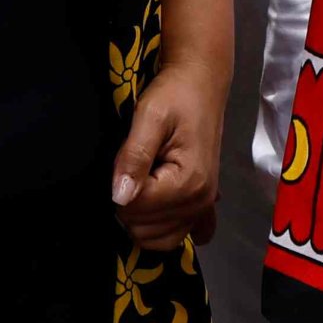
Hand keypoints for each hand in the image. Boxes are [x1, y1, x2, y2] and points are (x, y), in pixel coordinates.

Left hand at [113, 55, 225, 245]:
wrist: (200, 84)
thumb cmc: (174, 95)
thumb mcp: (149, 117)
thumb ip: (133, 157)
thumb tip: (119, 196)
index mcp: (188, 182)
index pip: (134, 209)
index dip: (119, 187)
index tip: (127, 160)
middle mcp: (199, 201)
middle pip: (142, 228)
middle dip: (129, 201)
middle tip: (136, 167)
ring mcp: (203, 207)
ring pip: (155, 238)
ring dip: (142, 215)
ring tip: (144, 181)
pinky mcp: (203, 205)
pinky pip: (179, 235)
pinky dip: (164, 228)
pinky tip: (158, 208)